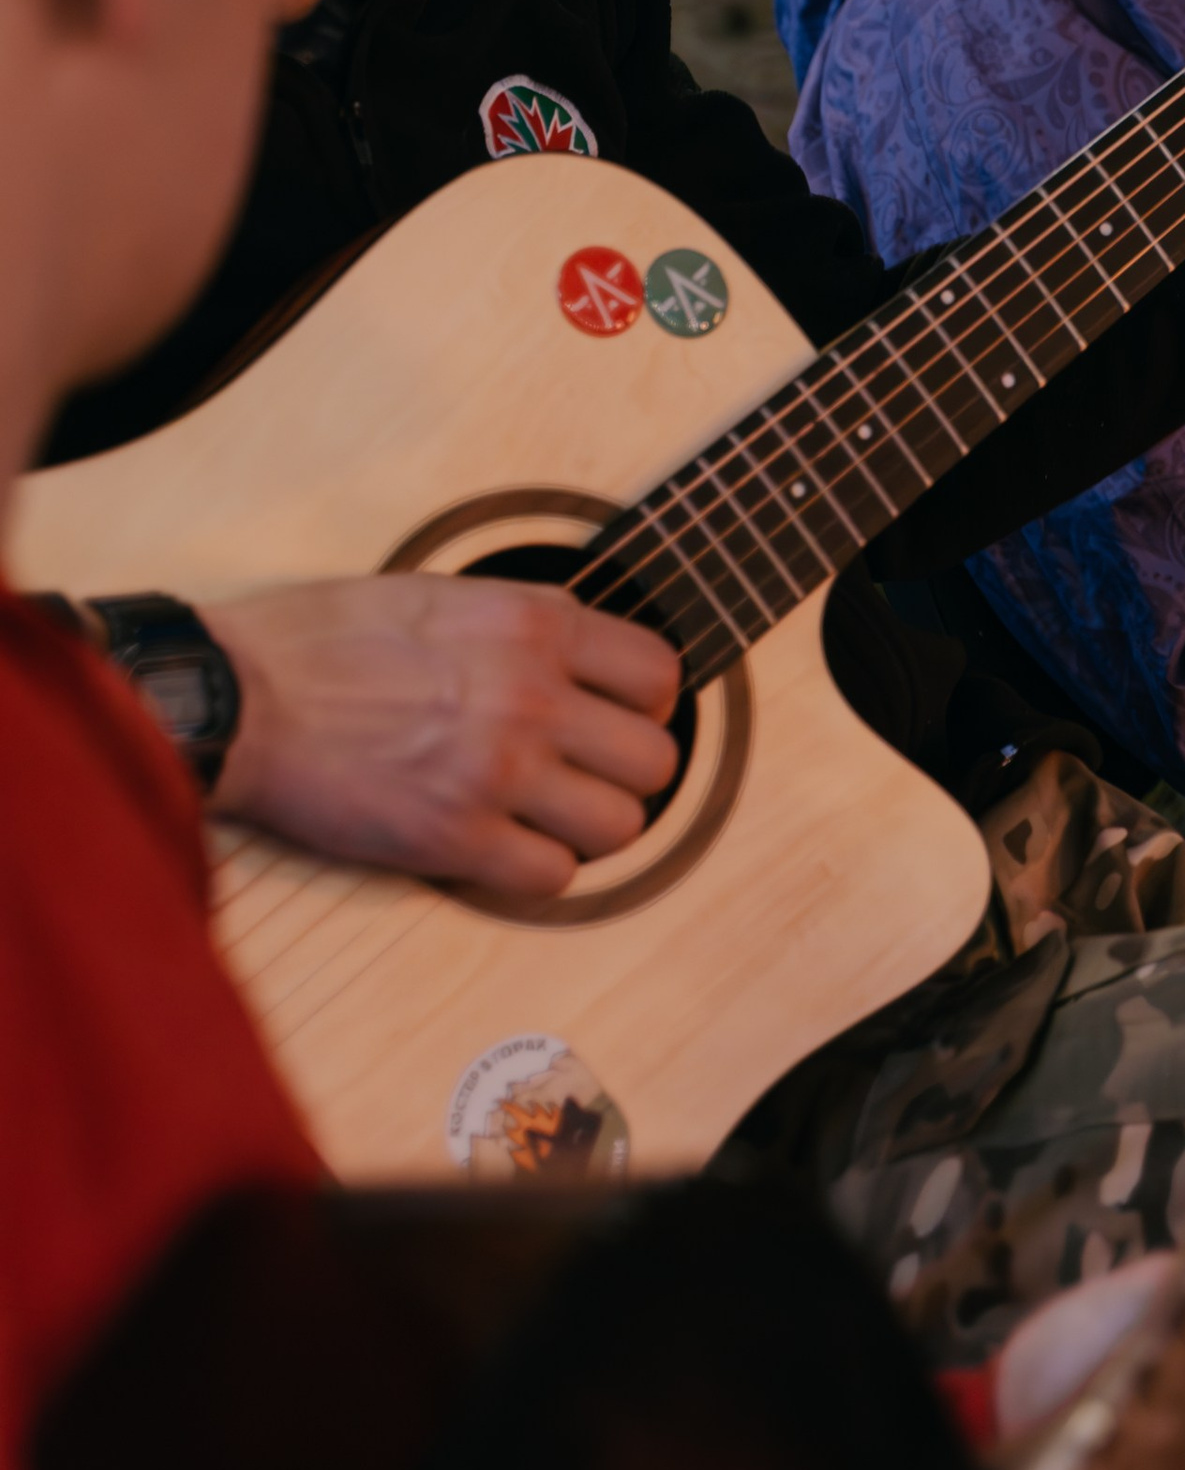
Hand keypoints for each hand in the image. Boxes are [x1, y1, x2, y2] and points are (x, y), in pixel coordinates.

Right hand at [208, 576, 681, 896]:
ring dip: (590, 826)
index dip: (645, 703)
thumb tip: (575, 651)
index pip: (659, 673)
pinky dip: (536, 870)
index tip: (616, 716)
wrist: (240, 695)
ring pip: (622, 826)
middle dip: (626, 771)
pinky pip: (554, 878)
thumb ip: (521, 621)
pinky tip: (503, 849)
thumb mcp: (442, 591)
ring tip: (548, 816)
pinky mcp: (456, 840)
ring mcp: (499, 772)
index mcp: (534, 624)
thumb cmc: (322, 638)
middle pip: (655, 759)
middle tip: (584, 775)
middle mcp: (533, 696)